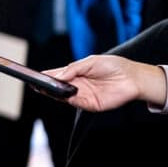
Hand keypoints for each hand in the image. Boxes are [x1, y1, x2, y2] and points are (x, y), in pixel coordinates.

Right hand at [45, 55, 166, 111]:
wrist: (132, 78)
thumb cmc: (113, 66)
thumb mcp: (90, 62)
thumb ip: (73, 68)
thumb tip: (58, 76)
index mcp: (76, 73)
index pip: (57, 75)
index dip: (46, 76)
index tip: (35, 75)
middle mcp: (77, 85)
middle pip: (57, 87)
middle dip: (46, 86)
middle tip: (36, 84)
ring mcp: (83, 95)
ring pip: (63, 96)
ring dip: (54, 93)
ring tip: (45, 88)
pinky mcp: (90, 104)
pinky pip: (75, 103)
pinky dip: (68, 99)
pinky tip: (63, 93)